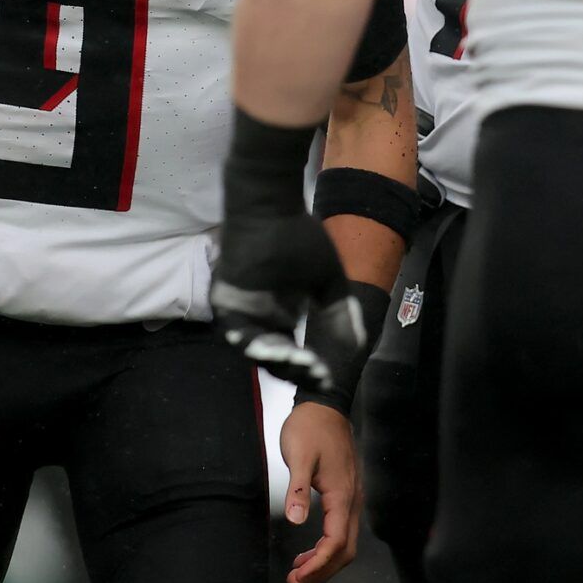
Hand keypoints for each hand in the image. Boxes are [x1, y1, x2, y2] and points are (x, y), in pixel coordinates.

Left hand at [213, 211, 364, 393]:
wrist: (271, 207)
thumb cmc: (298, 237)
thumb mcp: (326, 282)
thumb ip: (339, 314)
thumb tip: (357, 347)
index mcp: (280, 316)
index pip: (291, 355)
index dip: (307, 369)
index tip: (327, 376)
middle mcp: (258, 318)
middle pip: (272, 357)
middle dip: (294, 368)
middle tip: (315, 371)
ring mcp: (240, 309)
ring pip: (253, 347)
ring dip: (274, 356)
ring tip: (298, 359)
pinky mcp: (224, 298)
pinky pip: (232, 327)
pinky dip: (247, 339)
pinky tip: (266, 346)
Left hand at [279, 401, 361, 582]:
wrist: (325, 404)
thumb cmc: (310, 427)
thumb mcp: (298, 455)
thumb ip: (298, 489)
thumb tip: (297, 519)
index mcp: (342, 494)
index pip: (336, 542)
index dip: (318, 565)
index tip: (298, 577)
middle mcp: (352, 500)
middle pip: (345, 550)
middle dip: (322, 572)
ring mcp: (351, 497)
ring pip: (345, 542)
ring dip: (324, 562)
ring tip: (299, 574)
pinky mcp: (346, 493)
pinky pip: (341, 530)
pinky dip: (326, 547)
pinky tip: (309, 551)